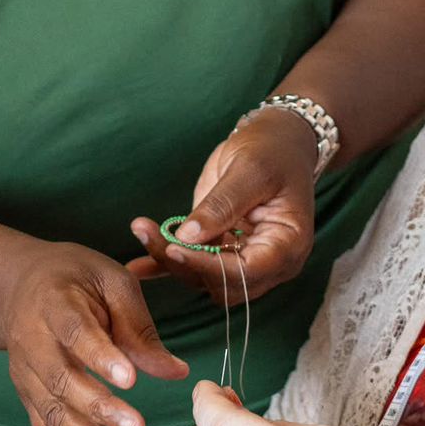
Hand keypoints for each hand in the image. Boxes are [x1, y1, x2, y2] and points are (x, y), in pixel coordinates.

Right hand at [2, 243, 187, 425]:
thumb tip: (177, 372)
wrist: (21, 285)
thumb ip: (139, 328)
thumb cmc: (78, 280)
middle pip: (61, 379)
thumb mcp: (112, 282)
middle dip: (99, 409)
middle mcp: (31, 340)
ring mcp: (25, 372)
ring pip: (51, 413)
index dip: (100, 357)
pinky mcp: (28, 396)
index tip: (131, 379)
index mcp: (54, 302)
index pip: (75, 332)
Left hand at [128, 109, 317, 303]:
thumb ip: (222, 205)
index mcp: (287, 245)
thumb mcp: (250, 170)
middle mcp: (268, 262)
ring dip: (170, 260)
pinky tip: (136, 267)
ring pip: (202, 277)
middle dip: (185, 264)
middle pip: (222, 283)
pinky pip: (192, 266)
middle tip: (150, 234)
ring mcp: (244, 258)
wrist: (276, 142)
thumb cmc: (273, 151)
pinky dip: (164, 267)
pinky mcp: (222, 249)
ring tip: (141, 229)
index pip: (247, 272)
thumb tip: (188, 237)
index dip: (210, 267)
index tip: (175, 248)